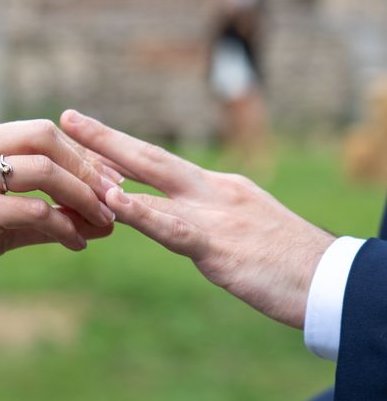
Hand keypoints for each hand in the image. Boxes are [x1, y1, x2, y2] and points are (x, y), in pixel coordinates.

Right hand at [0, 120, 116, 322]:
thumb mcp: (1, 222)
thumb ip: (47, 212)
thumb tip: (104, 215)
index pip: (38, 131)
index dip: (82, 154)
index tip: (112, 178)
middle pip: (44, 137)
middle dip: (88, 168)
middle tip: (115, 196)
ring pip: (43, 171)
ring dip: (83, 197)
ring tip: (105, 221)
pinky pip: (32, 211)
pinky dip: (63, 226)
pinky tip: (77, 243)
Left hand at [60, 110, 334, 328]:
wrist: (332, 282)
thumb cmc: (287, 261)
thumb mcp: (245, 229)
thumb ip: (208, 221)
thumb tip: (176, 221)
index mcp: (219, 189)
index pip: (162, 164)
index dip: (123, 148)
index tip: (91, 135)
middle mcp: (214, 192)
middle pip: (151, 157)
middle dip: (107, 137)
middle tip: (70, 118)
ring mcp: (216, 215)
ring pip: (155, 184)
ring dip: (111, 166)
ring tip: (75, 148)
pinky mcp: (220, 246)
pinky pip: (173, 227)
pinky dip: (141, 212)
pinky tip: (113, 200)